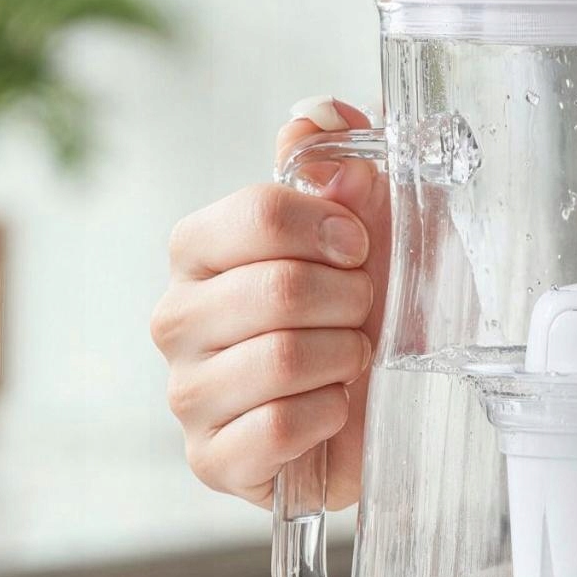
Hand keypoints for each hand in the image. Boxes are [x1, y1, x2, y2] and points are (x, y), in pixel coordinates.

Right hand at [152, 98, 390, 507]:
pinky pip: (274, 430)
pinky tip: (332, 410)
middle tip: (361, 313)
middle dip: (348, 301)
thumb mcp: (385, 224)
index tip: (360, 245)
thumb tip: (320, 115)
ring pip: (277, 360)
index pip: (254, 213)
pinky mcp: (210, 461)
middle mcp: (178, 316)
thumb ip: (344, 161)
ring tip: (349, 360)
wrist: (398, 407)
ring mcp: (188, 393)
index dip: (328, 226)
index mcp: (203, 248)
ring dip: (341, 359)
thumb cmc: (383, 310)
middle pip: (274, 288)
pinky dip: (326, 417)